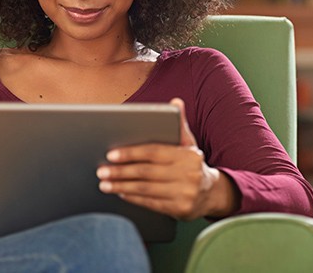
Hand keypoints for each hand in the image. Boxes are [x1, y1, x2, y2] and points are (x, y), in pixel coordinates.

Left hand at [96, 98, 239, 219]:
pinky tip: (121, 192)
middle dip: (121, 171)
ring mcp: (185, 194)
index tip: (111, 155)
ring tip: (105, 184)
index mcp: (187, 154)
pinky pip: (151, 203)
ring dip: (122, 186)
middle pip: (147, 172)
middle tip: (101, 171)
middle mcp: (188, 174)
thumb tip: (176, 101)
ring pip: (146, 189)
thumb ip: (179, 123)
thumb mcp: (188, 142)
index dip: (131, 153)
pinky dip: (133, 197)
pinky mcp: (180, 210)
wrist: (211, 193)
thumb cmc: (191, 163)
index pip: (153, 152)